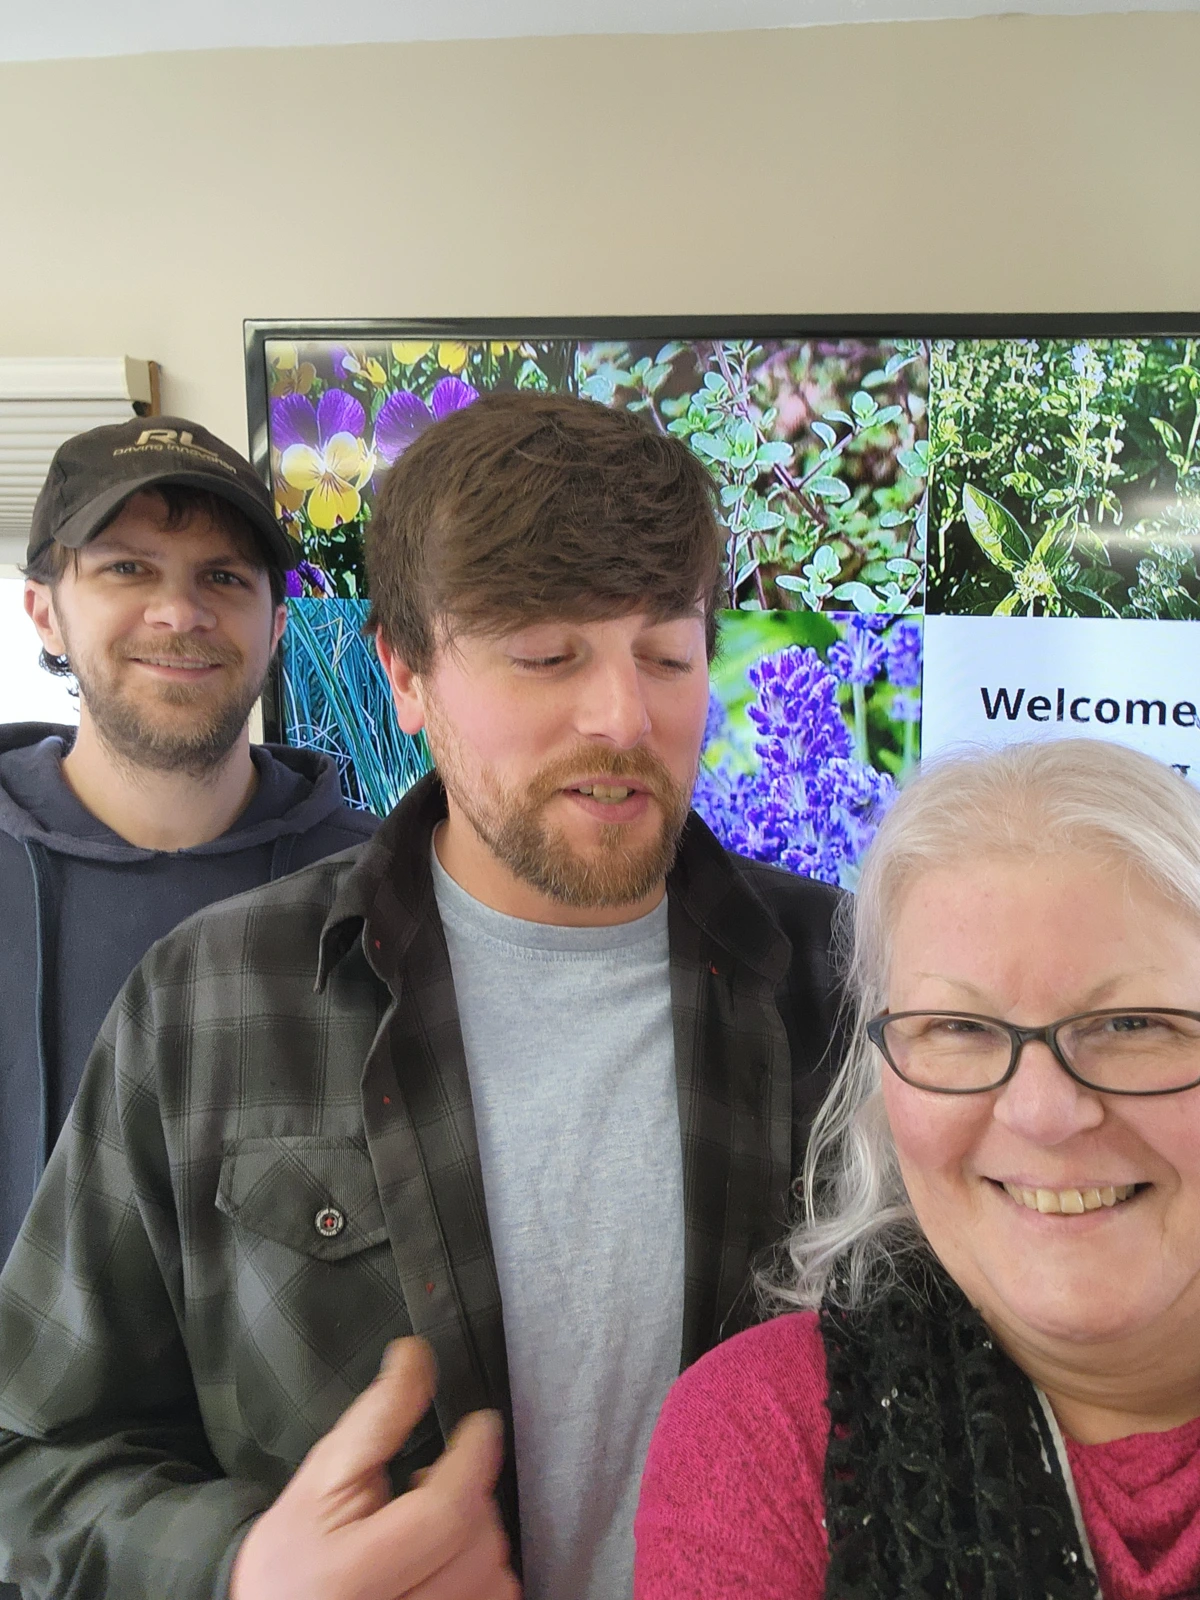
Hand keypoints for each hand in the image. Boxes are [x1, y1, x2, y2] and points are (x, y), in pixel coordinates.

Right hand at [229, 1337, 519, 1599]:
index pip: (443, 1515)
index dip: (472, 1459)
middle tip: (432, 1484)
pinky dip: (487, 1575)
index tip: (480, 1426)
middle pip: (476, 1544)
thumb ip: (376, 1418)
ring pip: (496, 1580)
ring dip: (481, 1537)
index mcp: (351, 1574)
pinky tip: (450, 1560)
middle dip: (469, 1498)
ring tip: (438, 1527)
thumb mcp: (321, 1477)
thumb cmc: (294, 1550)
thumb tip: (416, 1356)